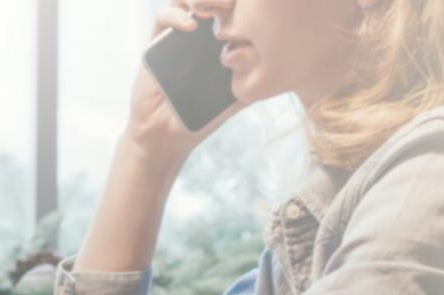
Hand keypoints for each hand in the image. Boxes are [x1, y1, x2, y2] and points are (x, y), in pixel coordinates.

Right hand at [123, 1, 247, 166]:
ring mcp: (180, 31)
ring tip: (213, 10)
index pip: (235, 7)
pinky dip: (176, 15)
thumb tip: (286, 57)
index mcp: (225, 36)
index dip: (246, 3)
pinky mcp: (157, 39)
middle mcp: (203, 29)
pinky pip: (165, 15)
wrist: (168, 131)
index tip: (258, 7)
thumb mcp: (241, 93)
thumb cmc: (207, 114)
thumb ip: (257, 74)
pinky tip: (190, 27)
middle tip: (235, 4)